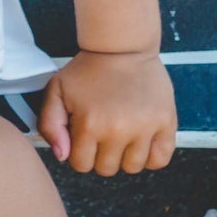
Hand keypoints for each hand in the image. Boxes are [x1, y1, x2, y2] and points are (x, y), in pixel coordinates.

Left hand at [37, 50, 176, 175]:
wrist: (121, 47)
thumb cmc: (88, 70)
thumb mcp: (57, 90)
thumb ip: (50, 125)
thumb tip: (62, 156)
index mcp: (90, 124)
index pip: (81, 164)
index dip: (79, 152)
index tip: (84, 135)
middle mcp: (118, 130)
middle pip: (107, 169)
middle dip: (101, 155)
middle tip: (103, 131)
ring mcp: (145, 127)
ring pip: (132, 167)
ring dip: (125, 156)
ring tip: (122, 133)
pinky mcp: (166, 122)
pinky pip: (159, 159)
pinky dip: (150, 157)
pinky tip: (141, 140)